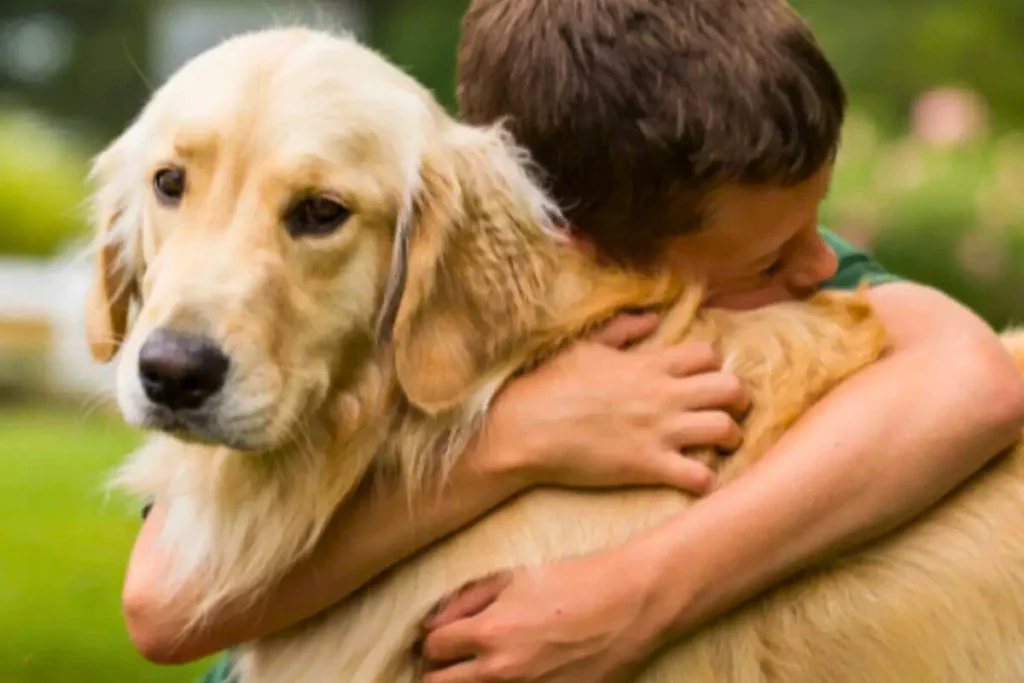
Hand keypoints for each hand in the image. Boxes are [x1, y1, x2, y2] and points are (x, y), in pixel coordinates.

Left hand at [418, 549, 667, 682]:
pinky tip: (520, 674)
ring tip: (486, 666)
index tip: (448, 636)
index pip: (433, 649)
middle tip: (455, 659)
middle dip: (442, 670)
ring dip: (471, 682)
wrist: (630, 604)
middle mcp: (502, 671)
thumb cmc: (573, 581)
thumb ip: (465, 599)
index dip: (437, 641)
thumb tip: (431, 622)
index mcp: (489, 633)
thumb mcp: (514, 577)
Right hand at [490, 312, 748, 494]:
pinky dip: (706, 480)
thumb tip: (652, 317)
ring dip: (729, 439)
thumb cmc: (548, 385)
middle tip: (729, 411)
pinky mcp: (648, 466)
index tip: (703, 379)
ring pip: (726, 430)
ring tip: (718, 446)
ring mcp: (658, 432)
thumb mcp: (585, 346)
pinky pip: (700, 476)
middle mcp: (662, 395)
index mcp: (648, 365)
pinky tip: (695, 478)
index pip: (709, 354)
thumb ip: (623, 330)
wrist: (524, 429)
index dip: (713, 366)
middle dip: (739, 400)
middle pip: (732, 389)